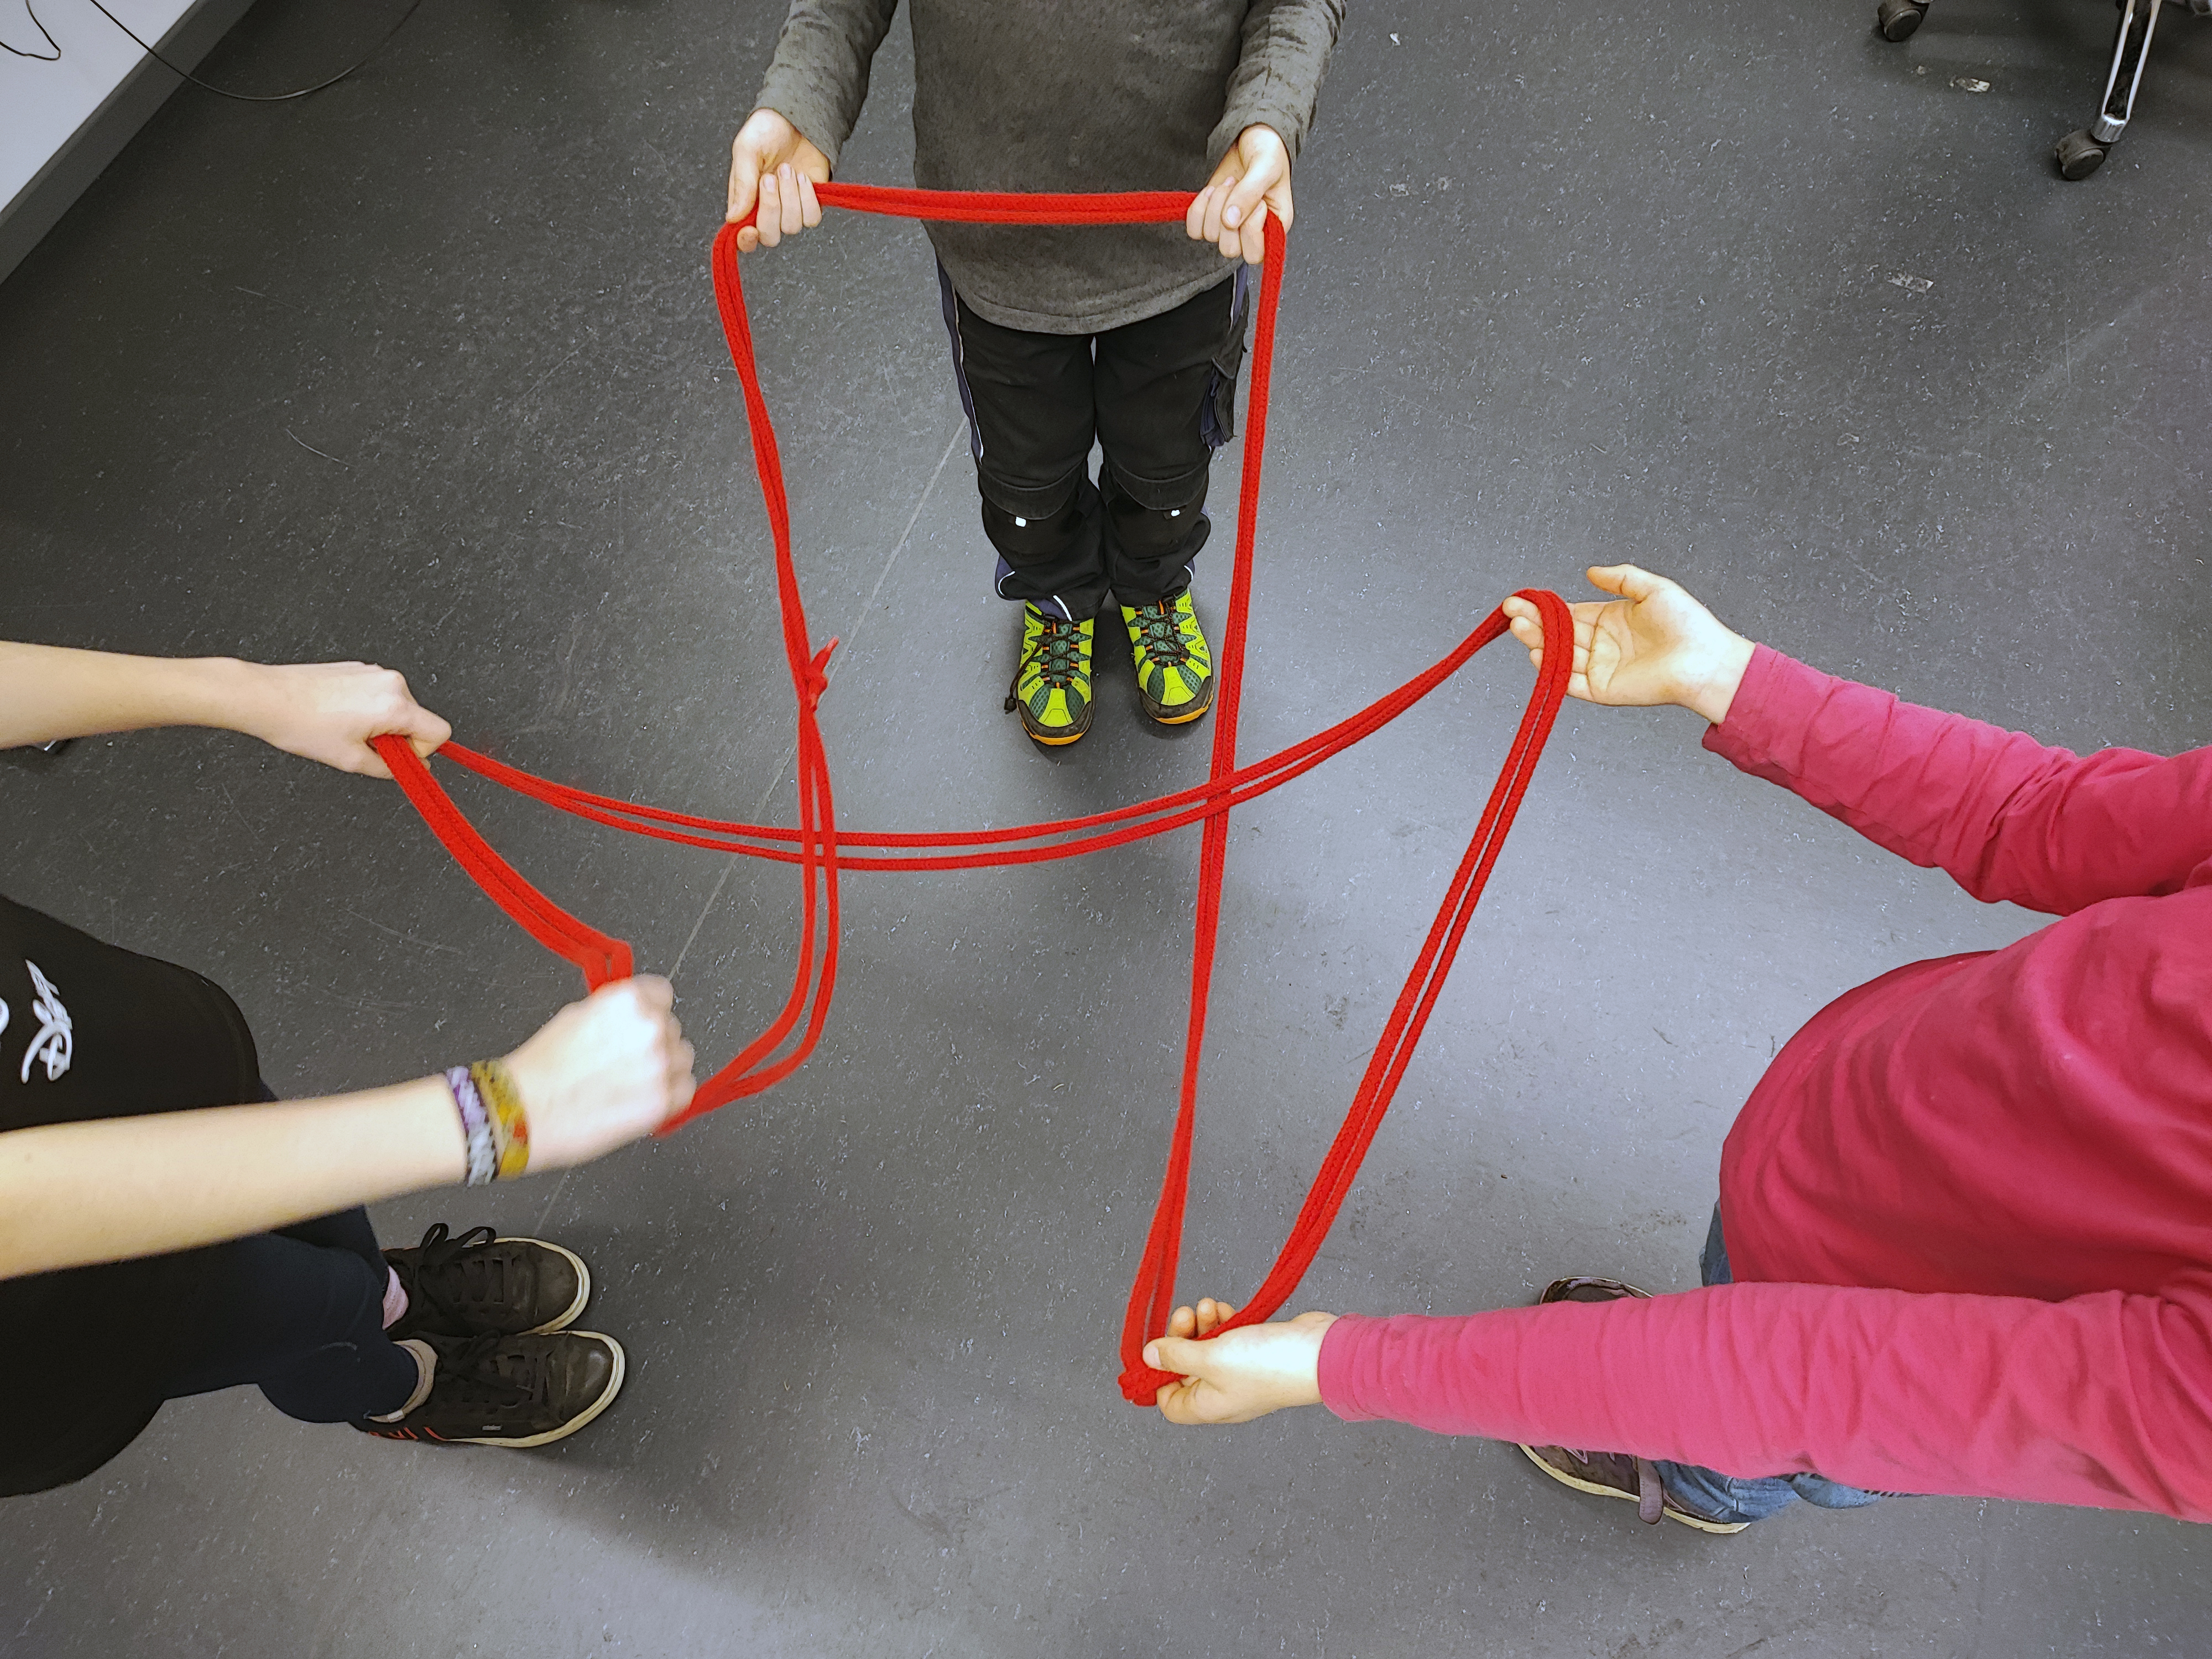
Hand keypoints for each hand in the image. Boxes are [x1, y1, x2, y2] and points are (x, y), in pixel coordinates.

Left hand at [235, 661, 450, 778]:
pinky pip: (380, 696)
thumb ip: (390, 768)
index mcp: (394, 705)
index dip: (422, 752)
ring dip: (382, 725)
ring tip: (345, 730)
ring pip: (399, 709)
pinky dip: (368, 710)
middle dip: (398, 738)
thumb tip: (409, 769)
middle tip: (363, 747)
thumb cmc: (300, 723)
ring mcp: (376, 672)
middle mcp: (391, 683)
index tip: (399, 759)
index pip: (439, 731)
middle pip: (418, 719)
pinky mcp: (361, 668)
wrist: (266, 697)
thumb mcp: (350, 760)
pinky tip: (339, 716)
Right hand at [499, 977, 695, 1169]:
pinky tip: (644, 1100)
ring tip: (631, 1084)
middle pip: (672, 1029)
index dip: (649, 1011)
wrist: (524, 1111)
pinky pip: (685, 1090)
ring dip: (665, 1069)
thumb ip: (613, 1013)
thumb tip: (631, 1017)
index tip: (641, 1024)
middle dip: (654, 1043)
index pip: (662, 994)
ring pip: (683, 1059)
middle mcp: (649, 1027)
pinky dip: (670, 1096)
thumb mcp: (575, 1016)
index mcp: (627, 1001)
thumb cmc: (540, 1068)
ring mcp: (660, 1064)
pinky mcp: (662, 1101)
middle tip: (626, 1062)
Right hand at [727, 108, 830, 250]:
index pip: (744, 238)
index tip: (749, 230)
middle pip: (770, 237)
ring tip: (787, 169)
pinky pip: (812, 218)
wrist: (796, 118)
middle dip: (771, 208)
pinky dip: (807, 197)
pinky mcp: (810, 204)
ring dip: (790, 196)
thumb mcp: (746, 150)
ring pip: (792, 226)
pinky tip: (802, 177)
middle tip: (770, 177)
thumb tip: (733, 217)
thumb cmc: (766, 132)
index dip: (746, 241)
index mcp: (745, 203)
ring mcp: (790, 210)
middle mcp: (767, 211)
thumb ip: (741, 184)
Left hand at [1143, 1298, 1337, 1424]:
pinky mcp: (1257, 1353)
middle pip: (1187, 1370)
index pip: (1171, 1404)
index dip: (1159, 1378)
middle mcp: (1224, 1395)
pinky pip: (1229, 1339)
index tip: (1159, 1350)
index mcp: (1209, 1407)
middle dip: (1182, 1338)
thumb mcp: (1211, 1358)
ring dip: (1202, 1324)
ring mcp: (1242, 1374)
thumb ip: (1177, 1356)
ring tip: (1208, 1306)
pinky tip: (1225, 1308)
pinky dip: (1223, 1322)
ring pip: (1208, 1349)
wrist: (1319, 1352)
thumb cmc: (1268, 1364)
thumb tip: (1148, 1357)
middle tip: (1185, 1314)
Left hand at [1187, 124, 1291, 264]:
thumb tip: (1231, 221)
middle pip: (1229, 249)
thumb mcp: (1266, 167)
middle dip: (1227, 215)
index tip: (1259, 203)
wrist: (1250, 136)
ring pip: (1210, 235)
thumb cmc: (1268, 151)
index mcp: (1275, 226)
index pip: (1255, 253)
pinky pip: (1194, 228)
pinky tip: (1211, 191)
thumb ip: (1250, 193)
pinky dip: (1198, 208)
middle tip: (1238, 188)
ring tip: (1229, 183)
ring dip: (1214, 205)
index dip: (1250, 229)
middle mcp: (1252, 232)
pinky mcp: (1210, 218)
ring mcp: (1229, 227)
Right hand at [1503, 564, 1755, 724]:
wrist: (1705, 660)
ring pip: (1559, 655)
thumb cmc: (1688, 625)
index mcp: (1609, 619)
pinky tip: (1538, 655)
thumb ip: (1621, 577)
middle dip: (1534, 622)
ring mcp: (1599, 667)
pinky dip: (1553, 671)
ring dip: (1538, 642)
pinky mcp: (1602, 690)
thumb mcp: (1654, 588)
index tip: (1522, 599)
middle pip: (1557, 633)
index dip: (1544, 607)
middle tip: (1513, 611)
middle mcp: (1600, 644)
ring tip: (1520, 627)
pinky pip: (1571, 681)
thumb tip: (1590, 571)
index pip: (1567, 613)